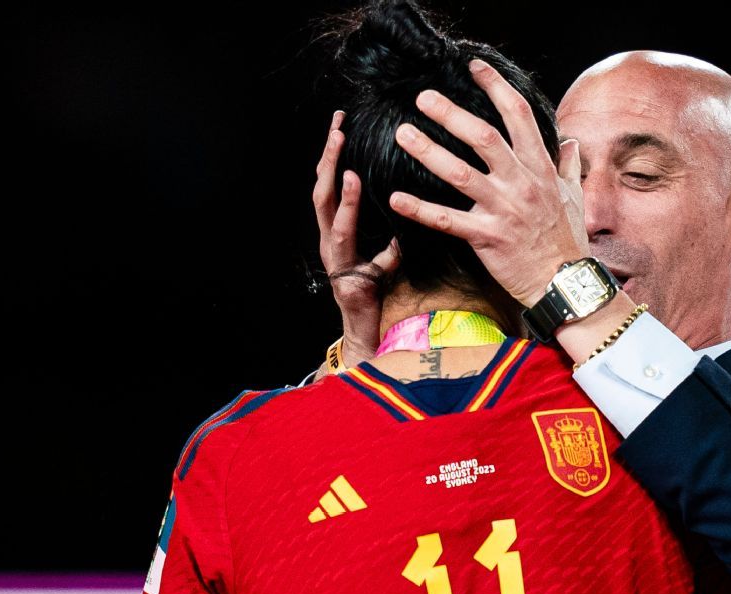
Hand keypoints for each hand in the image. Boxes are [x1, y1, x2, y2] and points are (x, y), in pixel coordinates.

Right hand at [313, 110, 399, 365]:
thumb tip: (408, 219)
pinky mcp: (339, 266)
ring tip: (342, 148)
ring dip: (333, 174)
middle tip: (337, 124)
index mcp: (337, 231)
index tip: (341, 124)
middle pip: (322, 187)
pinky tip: (353, 185)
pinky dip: (346, 208)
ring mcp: (331, 252)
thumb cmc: (372, 295)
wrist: (364, 333)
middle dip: (329, 155)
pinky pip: (342, 233)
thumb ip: (391, 241)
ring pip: (325, 206)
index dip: (336, 156)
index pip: (333, 185)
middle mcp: (328, 237)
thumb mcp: (386, 261)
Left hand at [387, 58, 587, 306]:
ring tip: (403, 134)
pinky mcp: (487, 238)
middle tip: (422, 97)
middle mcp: (522, 183)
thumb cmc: (567, 241)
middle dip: (451, 114)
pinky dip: (421, 209)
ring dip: (429, 152)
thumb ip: (569, 166)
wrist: (565, 283)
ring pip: (460, 173)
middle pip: (483, 137)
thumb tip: (570, 142)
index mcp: (540, 168)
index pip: (519, 116)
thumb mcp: (574, 197)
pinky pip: (448, 220)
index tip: (474, 67)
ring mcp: (504, 210)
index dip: (496, 87)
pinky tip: (396, 198)